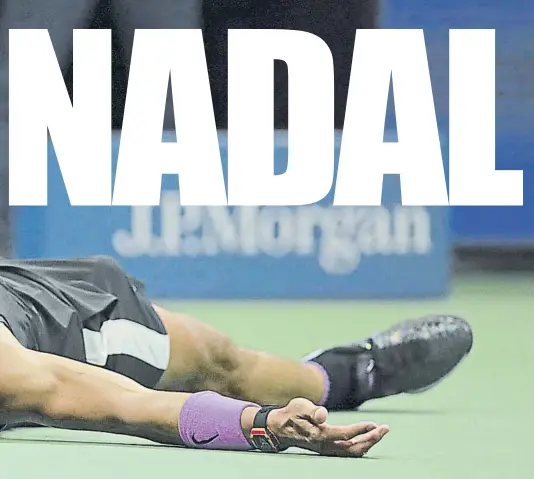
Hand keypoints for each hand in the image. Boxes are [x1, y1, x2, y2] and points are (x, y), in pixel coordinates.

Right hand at [267, 398, 388, 456]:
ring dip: (368, 442)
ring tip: (380, 432)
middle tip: (385, 429)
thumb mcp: (298, 406)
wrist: (280, 427)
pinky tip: (367, 438)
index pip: (345, 435)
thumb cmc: (291, 413)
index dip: (360, 430)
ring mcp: (327, 449)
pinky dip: (360, 445)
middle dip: (371, 439)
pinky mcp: (328, 448)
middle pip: (353, 448)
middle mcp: (325, 445)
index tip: (373, 423)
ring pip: (352, 452)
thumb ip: (312, 410)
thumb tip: (323, 414)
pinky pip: (348, 451)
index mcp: (319, 435)